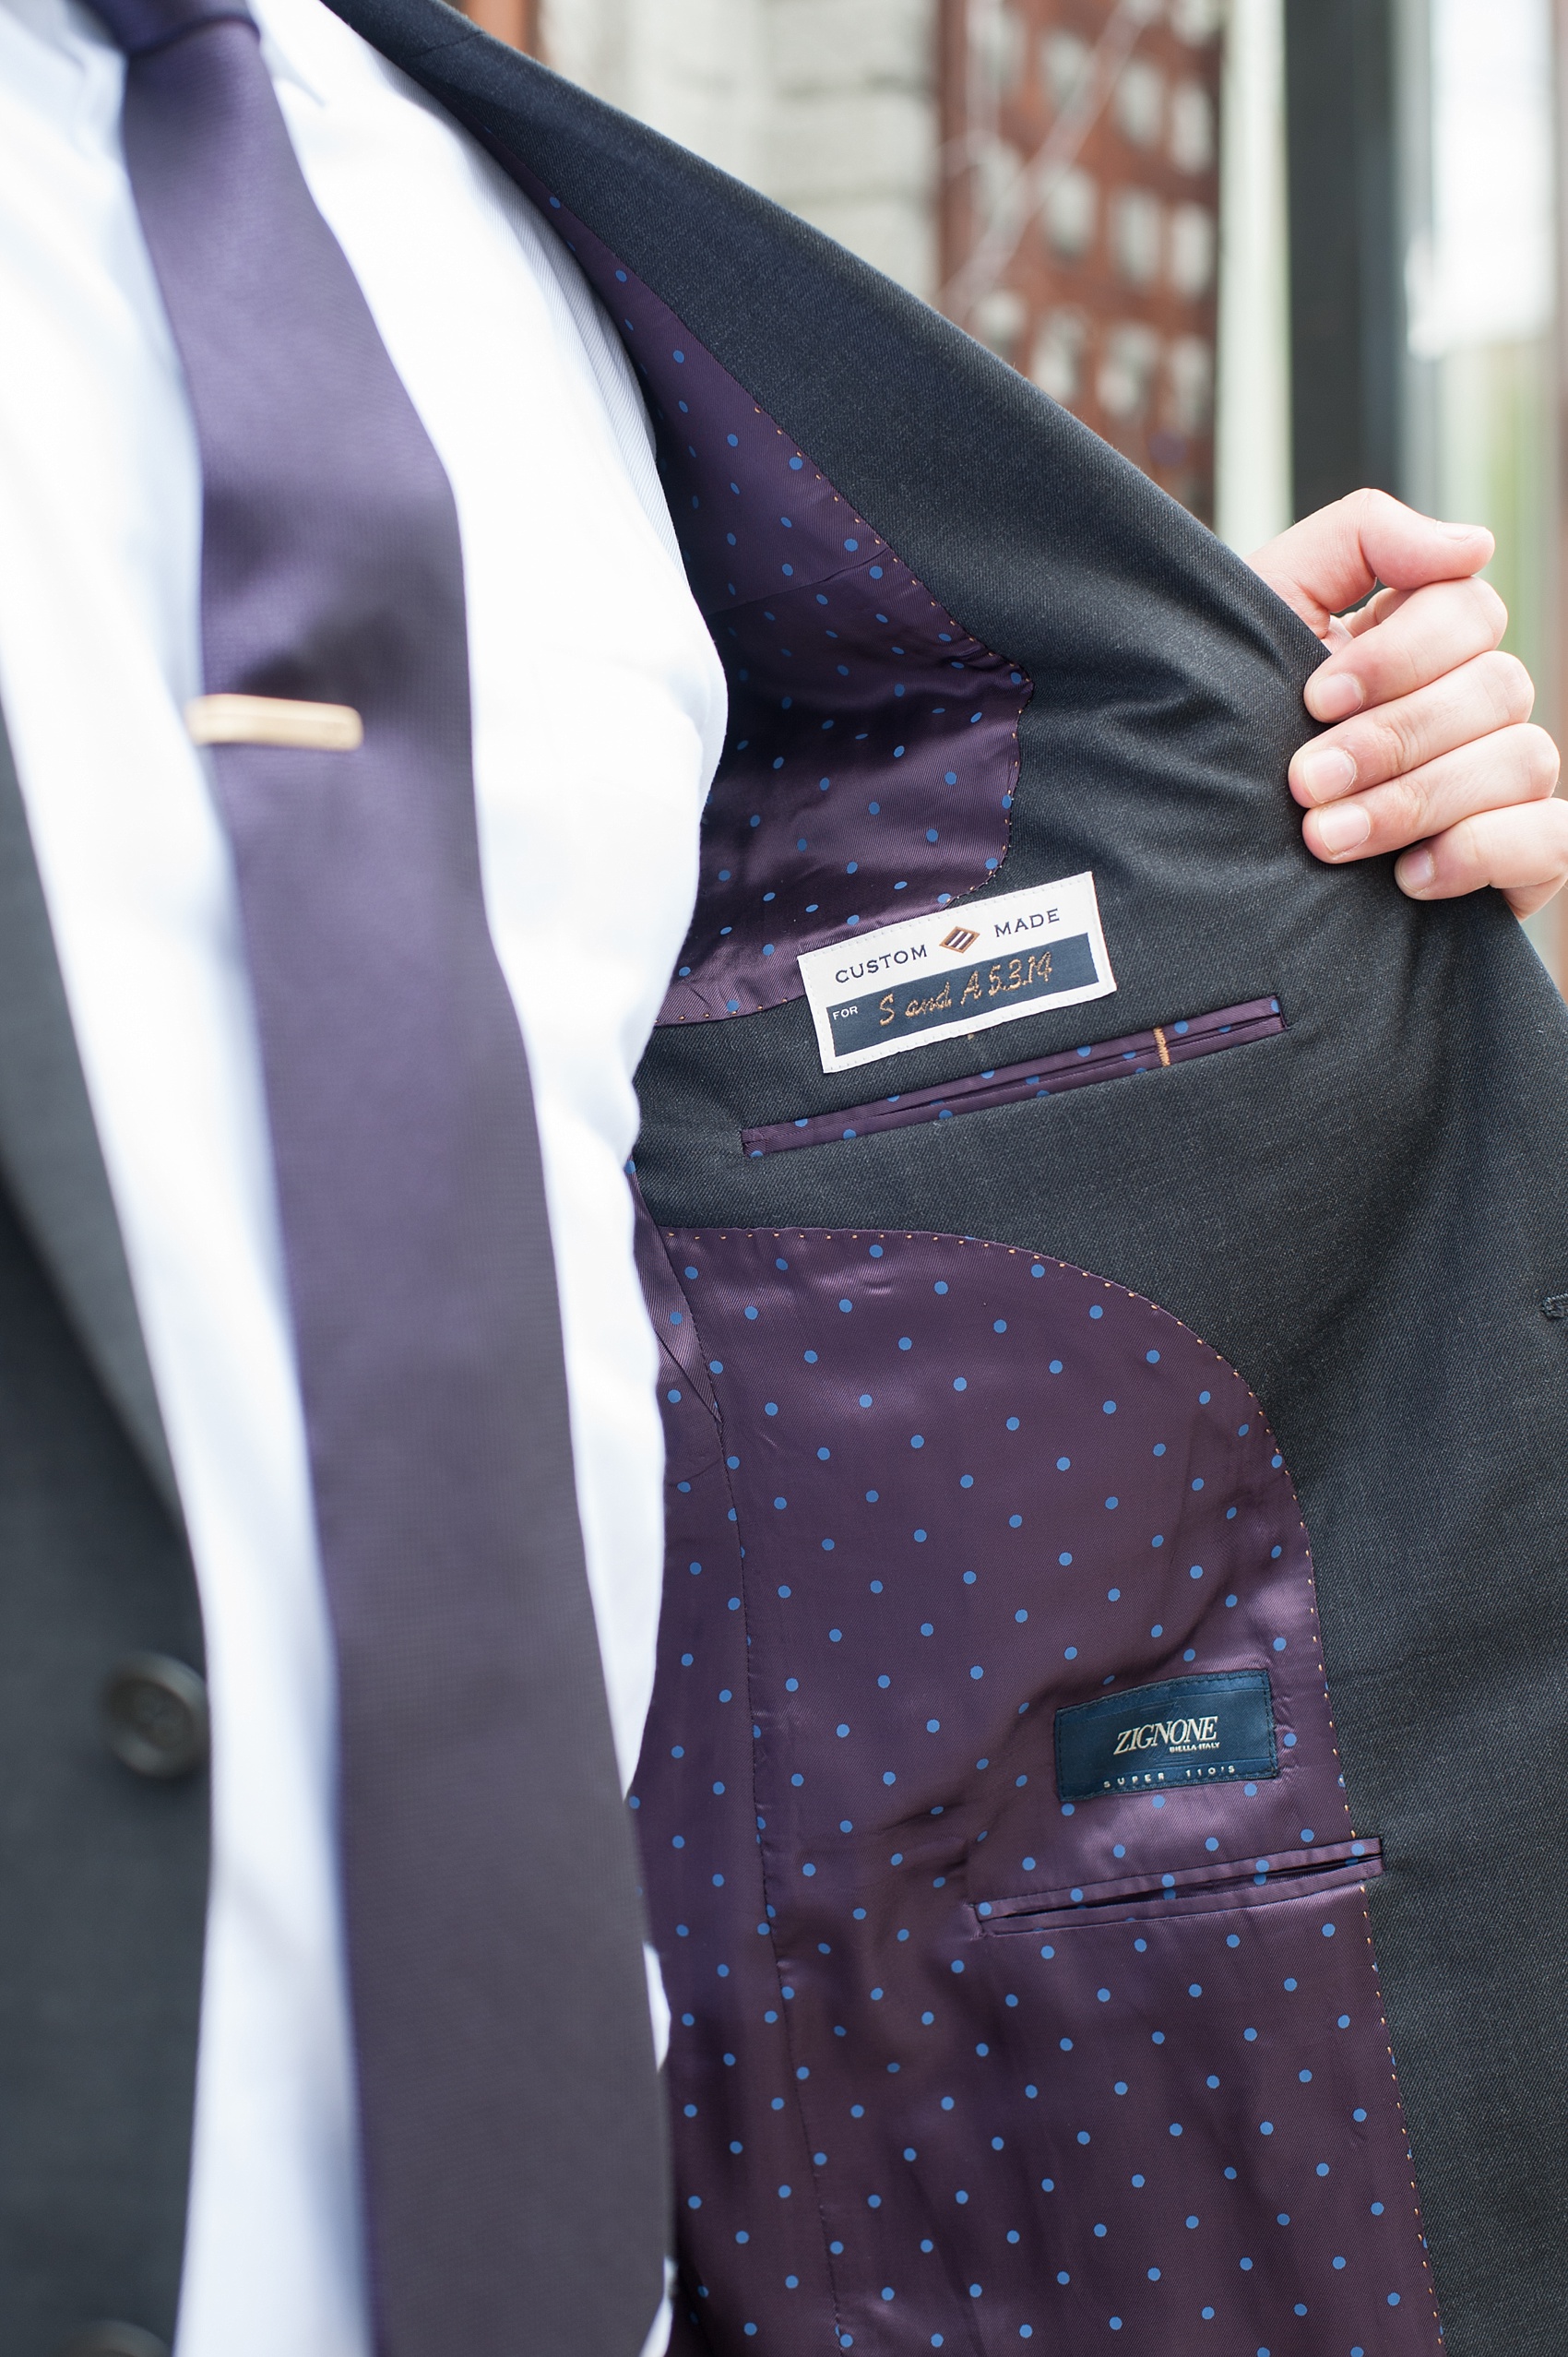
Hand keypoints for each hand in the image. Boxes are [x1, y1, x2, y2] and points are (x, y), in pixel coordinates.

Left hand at [1246, 488, 1565, 916]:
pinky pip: (1553, 841)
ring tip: (1326, 838)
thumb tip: (1476, 545)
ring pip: (1524, 760)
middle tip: (1304, 783)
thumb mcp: (1267, 610)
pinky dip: (1484, 851)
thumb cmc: (1220, 727)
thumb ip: (1361, 539)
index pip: (1469, 611)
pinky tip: (1407, 877)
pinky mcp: (1515, 862)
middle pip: (1501, 687)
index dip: (1398, 655)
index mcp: (1419, 643)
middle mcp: (1472, 709)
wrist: (1192, 853)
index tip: (1313, 700)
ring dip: (1419, 800)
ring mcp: (1500, 785)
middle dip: (1392, 740)